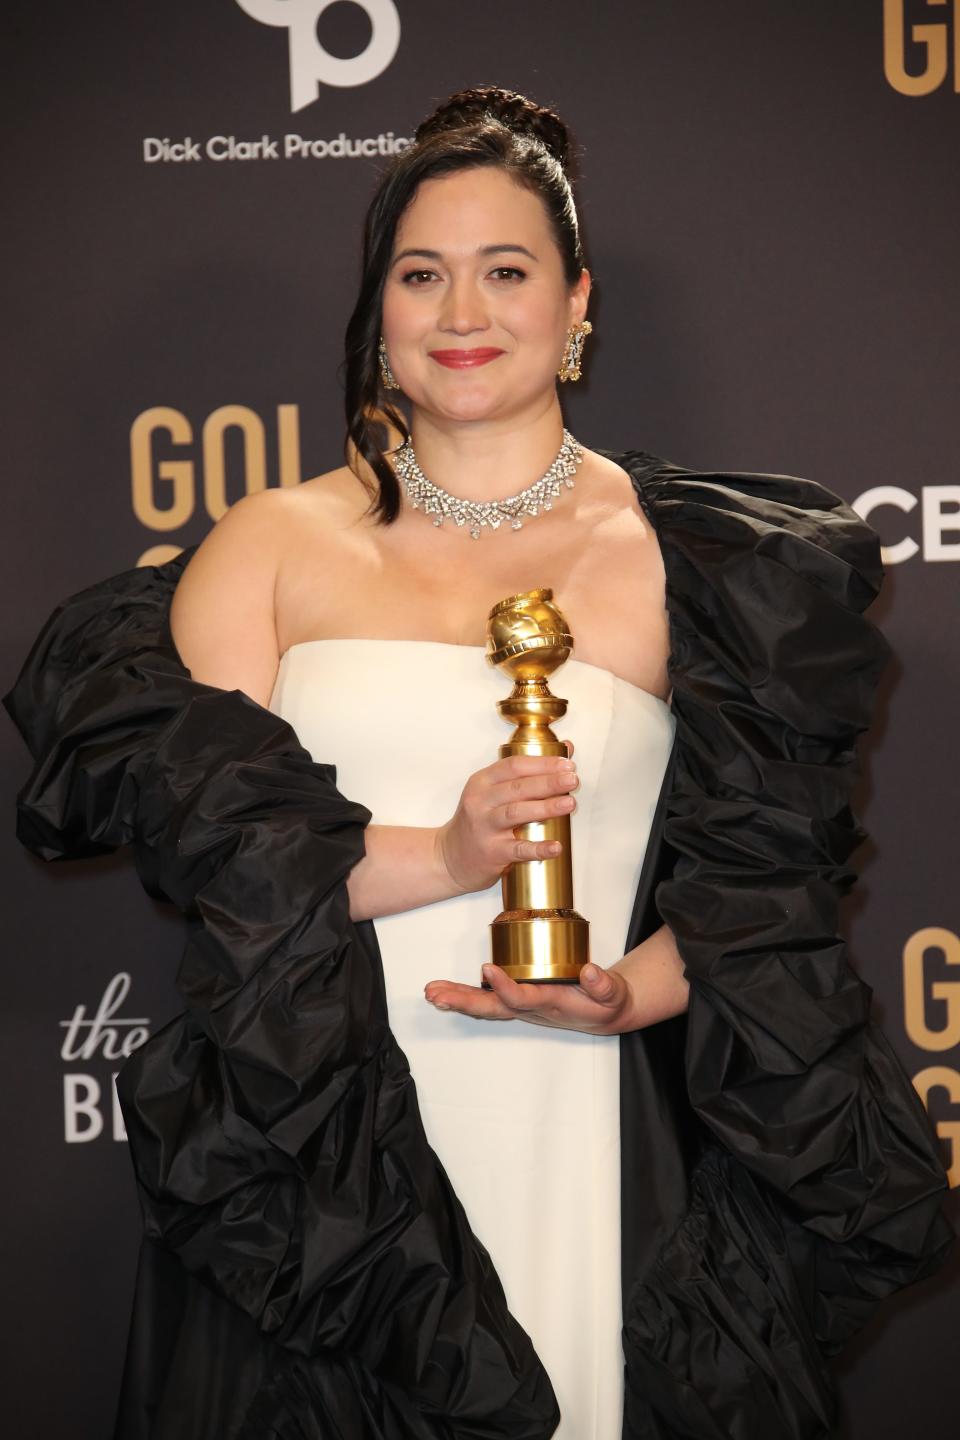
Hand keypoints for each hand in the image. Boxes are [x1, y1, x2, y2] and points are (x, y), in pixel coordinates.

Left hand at [424, 959, 635, 1034]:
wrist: (604, 1015)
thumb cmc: (605, 1002)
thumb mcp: (613, 994)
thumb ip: (604, 985)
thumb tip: (591, 971)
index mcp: (552, 1004)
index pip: (524, 997)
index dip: (505, 986)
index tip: (488, 969)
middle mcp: (530, 1009)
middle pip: (492, 1008)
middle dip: (463, 1001)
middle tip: (436, 995)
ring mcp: (521, 1007)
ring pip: (484, 1006)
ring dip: (456, 999)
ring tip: (431, 992)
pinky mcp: (517, 1002)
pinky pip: (485, 1001)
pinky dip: (463, 996)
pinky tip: (442, 992)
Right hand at [434, 744, 578, 894]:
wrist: (450, 858)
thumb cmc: (478, 822)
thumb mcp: (492, 793)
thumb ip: (526, 774)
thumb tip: (566, 750)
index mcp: (482, 782)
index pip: (514, 766)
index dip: (542, 763)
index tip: (567, 764)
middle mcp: (480, 802)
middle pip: (518, 787)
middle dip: (549, 782)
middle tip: (572, 780)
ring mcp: (484, 827)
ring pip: (517, 813)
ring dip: (546, 807)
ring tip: (569, 803)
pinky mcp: (491, 852)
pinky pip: (517, 849)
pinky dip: (538, 848)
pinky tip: (555, 846)